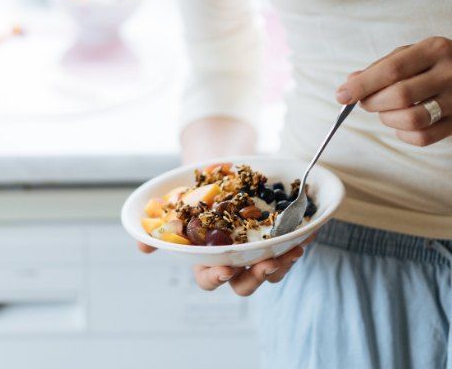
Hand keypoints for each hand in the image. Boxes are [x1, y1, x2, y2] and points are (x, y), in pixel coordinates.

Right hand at [136, 115, 309, 295]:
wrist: (220, 168)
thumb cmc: (196, 190)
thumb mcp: (177, 201)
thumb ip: (161, 223)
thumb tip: (142, 247)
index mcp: (207, 258)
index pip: (209, 279)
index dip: (217, 278)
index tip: (225, 268)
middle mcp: (233, 260)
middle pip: (245, 284)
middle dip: (258, 277)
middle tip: (268, 263)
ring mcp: (257, 252)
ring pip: (272, 272)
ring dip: (284, 264)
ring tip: (293, 249)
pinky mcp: (277, 239)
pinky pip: (290, 248)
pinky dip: (300, 241)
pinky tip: (309, 231)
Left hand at [335, 36, 451, 145]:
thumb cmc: (440, 60)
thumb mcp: (413, 52)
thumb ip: (381, 66)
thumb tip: (350, 84)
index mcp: (434, 49)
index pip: (392, 69)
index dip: (362, 85)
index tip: (342, 95)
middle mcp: (451, 72)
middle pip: (400, 96)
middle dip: (373, 103)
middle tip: (365, 102)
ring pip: (412, 120)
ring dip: (387, 119)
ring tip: (385, 111)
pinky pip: (424, 138)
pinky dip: (402, 134)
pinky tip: (400, 124)